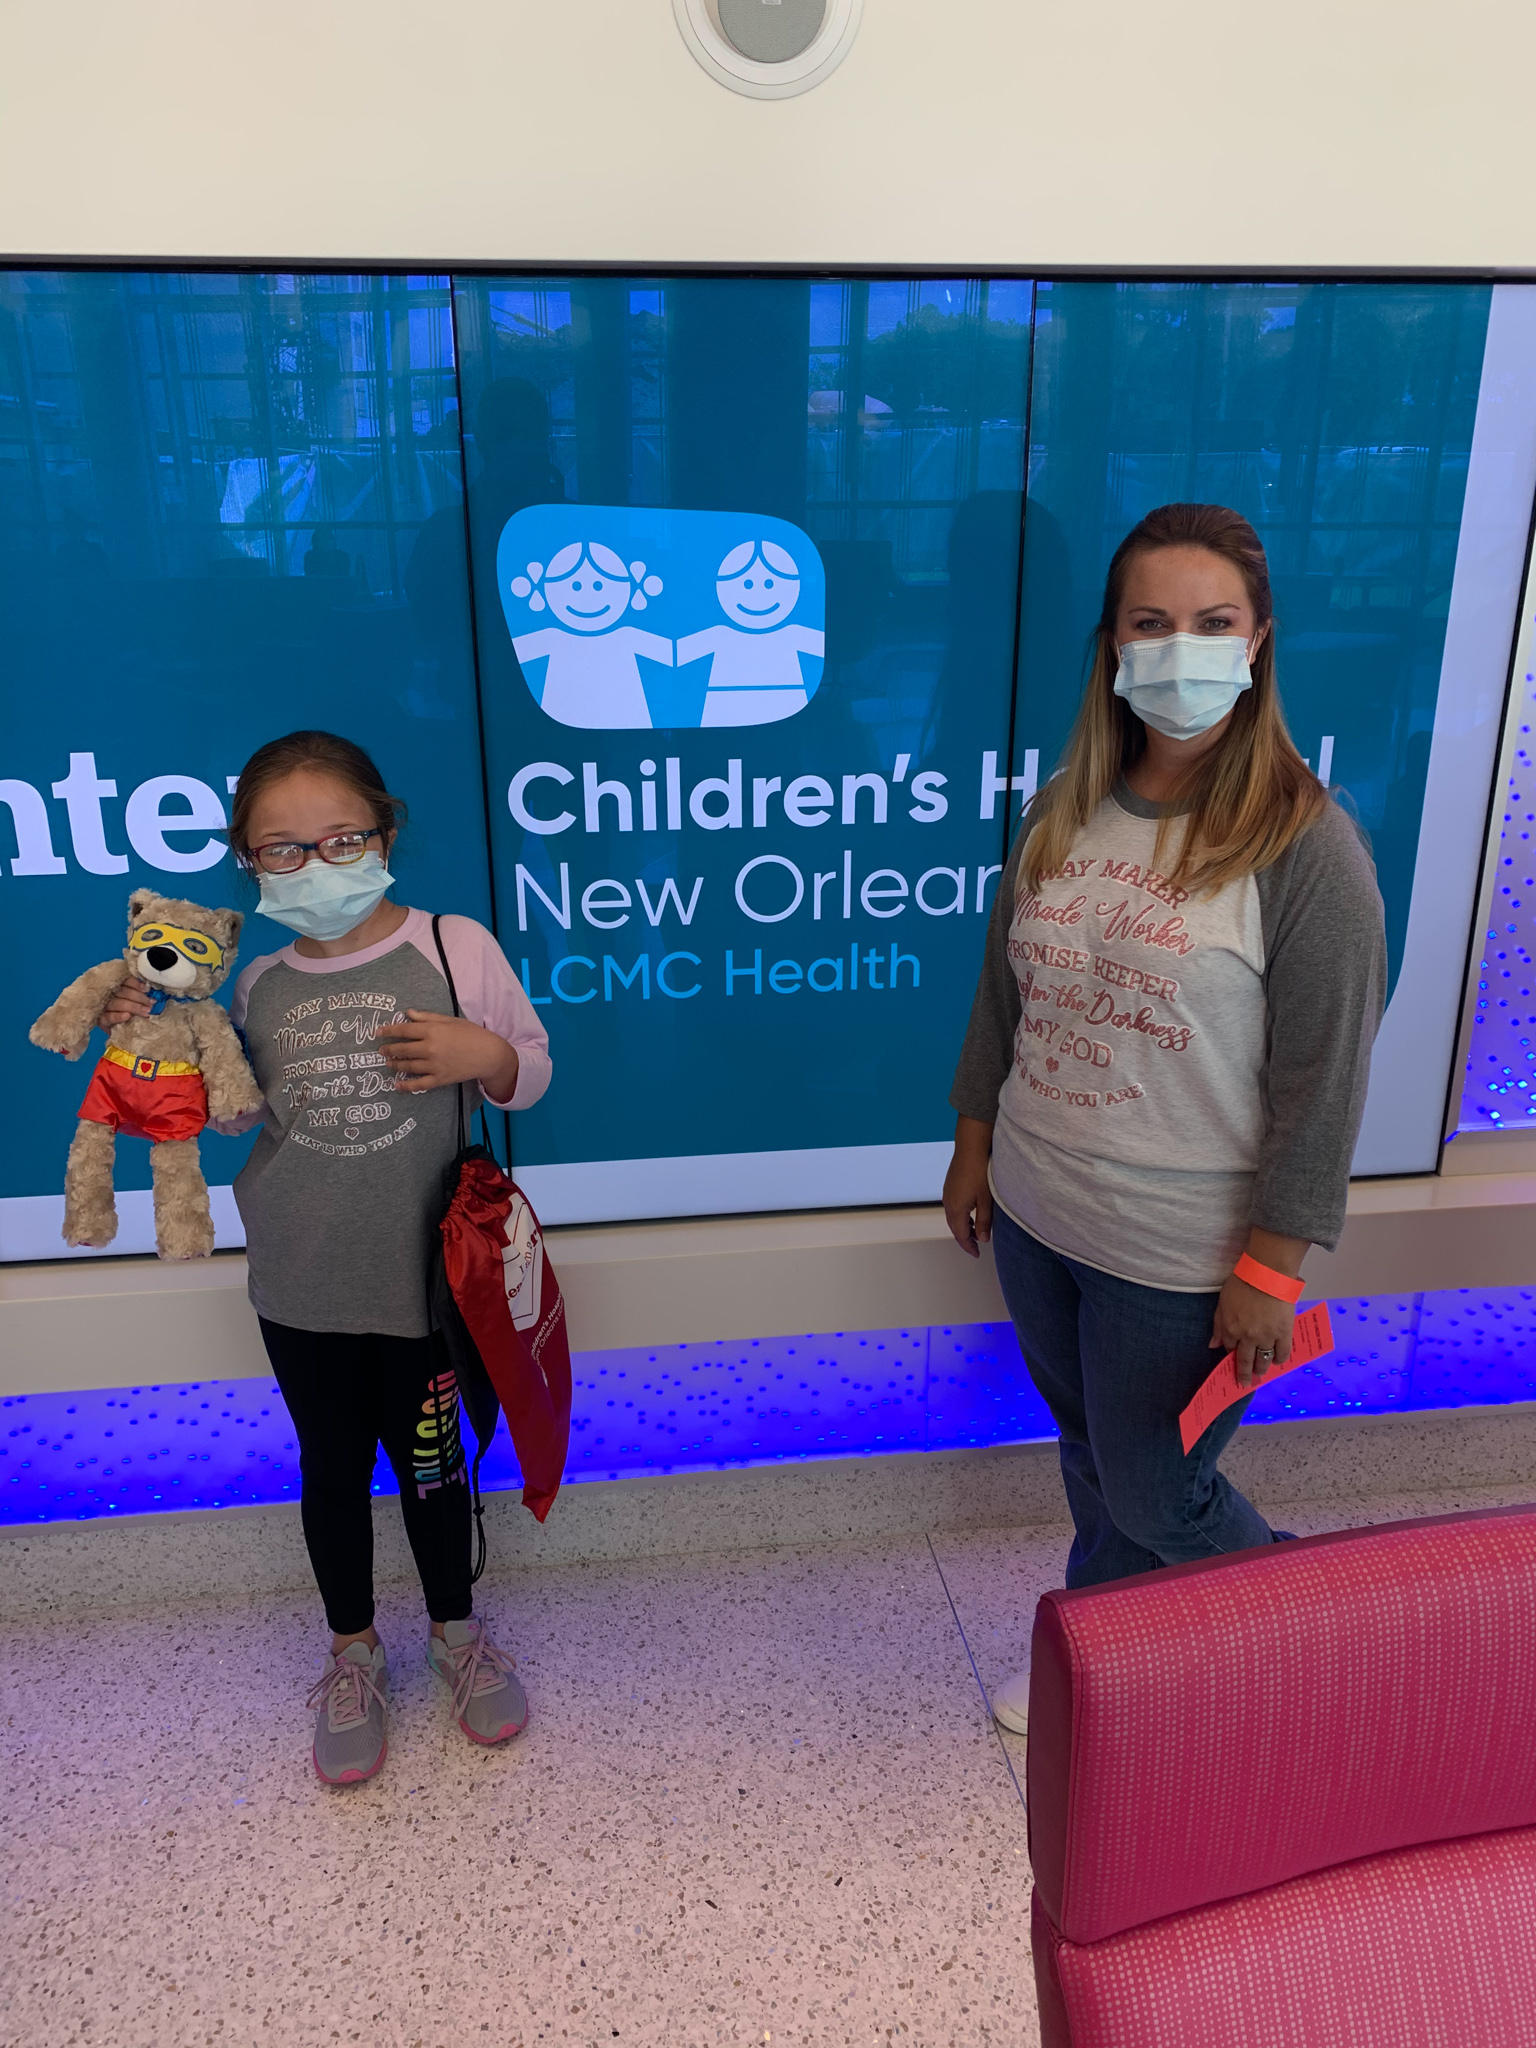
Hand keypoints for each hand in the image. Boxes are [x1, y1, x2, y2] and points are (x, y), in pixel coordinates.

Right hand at [97, 976, 154, 1029]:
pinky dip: (118, 1016)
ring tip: (146, 1012)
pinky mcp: (101, 1020)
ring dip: (134, 1007)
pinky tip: (127, 1016)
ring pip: (118, 1003)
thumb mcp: (134, 1003)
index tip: (147, 989)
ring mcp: (104, 1007)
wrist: (115, 1031)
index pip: (126, 981)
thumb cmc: (127, 1014)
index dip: (136, 984)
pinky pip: (109, 1017)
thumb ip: (141, 997)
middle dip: (139, 998)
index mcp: (117, 988)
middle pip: (123, 992)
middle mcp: (109, 995)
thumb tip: (153, 996)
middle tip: (151, 1004)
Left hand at [375, 1011, 519, 1099]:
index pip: (404, 1030)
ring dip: (395, 1065)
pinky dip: (406, 1086)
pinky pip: (419, 1084)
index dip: (389, 1031)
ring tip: (388, 1064)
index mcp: (432, 1031)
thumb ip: (427, 1017)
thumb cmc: (471, 1033)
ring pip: (407, 1066)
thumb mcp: (450, 1020)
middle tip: (381, 1050)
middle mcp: (430, 1048)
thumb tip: (408, 1013)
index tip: (378, 1033)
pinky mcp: (439, 1079)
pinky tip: (397, 1086)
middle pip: (402, 1049)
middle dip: (389, 1049)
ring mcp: (434, 1065)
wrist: (489, 1054)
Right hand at [943, 1115, 995, 1258]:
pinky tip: (971, 1213)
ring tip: (977, 1231)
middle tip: (977, 1246)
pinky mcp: (949, 1186)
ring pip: (953, 1218)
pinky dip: (961, 1216)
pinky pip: (952, 1207)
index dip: (969, 1246)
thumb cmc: (980, 1172)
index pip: (961, 1235)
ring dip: (963, 1227)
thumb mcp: (987, 1200)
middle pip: (954, 1228)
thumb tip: (983, 1240)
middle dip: (965, 1239)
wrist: (971, 1148)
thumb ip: (985, 1222)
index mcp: (956, 1209)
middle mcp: (948, 1203)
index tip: (977, 1254)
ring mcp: (947, 1194)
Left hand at [1212, 1228, 1307, 1387]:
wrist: (1266, 1275)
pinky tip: (1277, 1362)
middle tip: (1245, 1383)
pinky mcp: (1284, 1333)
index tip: (1234, 1359)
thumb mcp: (1223, 1303)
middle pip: (1245, 1360)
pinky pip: (1282, 1353)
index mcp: (1231, 1329)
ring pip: (1263, 1360)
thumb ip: (1218, 1326)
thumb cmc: (1242, 1283)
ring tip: (1260, 1376)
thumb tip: (1213, 1346)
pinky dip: (1279, 1360)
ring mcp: (1266, 1337)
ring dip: (1261, 1370)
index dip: (1231, 1354)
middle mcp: (1247, 1337)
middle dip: (1244, 1374)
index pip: (1230, 1348)